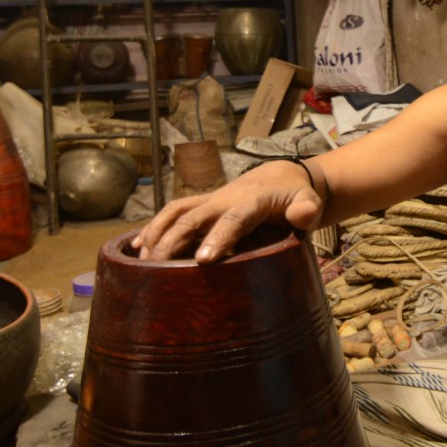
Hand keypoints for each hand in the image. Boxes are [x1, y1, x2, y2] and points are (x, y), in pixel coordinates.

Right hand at [131, 160, 321, 262]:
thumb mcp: (308, 201)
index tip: (202, 259)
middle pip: (194, 217)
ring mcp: (209, 200)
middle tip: (158, 270)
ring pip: (177, 212)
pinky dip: (153, 227)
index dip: (218, 237)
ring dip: (157, 233)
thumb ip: (308, 209)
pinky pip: (172, 212)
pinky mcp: (200, 205)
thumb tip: (303, 215)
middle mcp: (224, 199)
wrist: (279, 177)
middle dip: (174, 241)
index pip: (233, 219)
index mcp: (251, 201)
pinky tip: (137, 248)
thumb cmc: (294, 196)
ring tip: (142, 262)